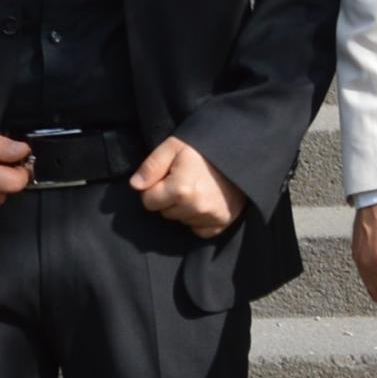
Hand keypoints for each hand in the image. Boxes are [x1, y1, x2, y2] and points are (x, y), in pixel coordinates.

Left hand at [129, 133, 245, 237]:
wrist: (241, 151)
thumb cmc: (204, 147)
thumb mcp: (174, 146)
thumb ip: (151, 166)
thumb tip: (135, 185)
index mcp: (180, 189)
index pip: (148, 201)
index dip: (154, 188)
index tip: (165, 177)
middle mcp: (195, 207)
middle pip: (165, 213)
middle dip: (169, 199)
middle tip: (183, 180)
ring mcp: (210, 216)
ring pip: (181, 221)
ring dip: (183, 209)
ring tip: (196, 189)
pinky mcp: (223, 221)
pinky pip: (199, 230)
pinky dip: (198, 220)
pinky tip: (205, 202)